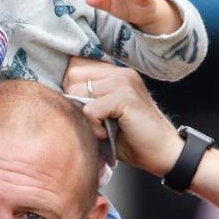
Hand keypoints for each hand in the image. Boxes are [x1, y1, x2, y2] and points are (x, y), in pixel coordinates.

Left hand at [64, 58, 181, 177]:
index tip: (80, 107)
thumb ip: (85, 99)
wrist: (165, 154)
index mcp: (114, 71)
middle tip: (94, 120)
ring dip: (84, 116)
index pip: (74, 64)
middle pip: (71, 75)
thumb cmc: (131, 137)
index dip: (70, 87)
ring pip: (77, 93)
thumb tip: (52, 95)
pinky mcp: (125, 97)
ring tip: (103, 127)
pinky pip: (89, 110)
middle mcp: (118, 71)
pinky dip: (93, 127)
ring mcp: (123, 81)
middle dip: (74, 101)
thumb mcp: (104, 113)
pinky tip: (108, 133)